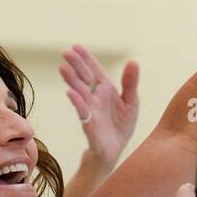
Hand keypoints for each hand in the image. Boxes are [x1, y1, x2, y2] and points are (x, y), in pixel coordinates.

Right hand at [59, 45, 139, 168]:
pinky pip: (82, 111)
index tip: (76, 46)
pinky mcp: (90, 124)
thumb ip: (130, 82)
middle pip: (84, 78)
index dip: (87, 59)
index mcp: (105, 90)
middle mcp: (95, 97)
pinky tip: (70, 92)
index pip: (95, 71)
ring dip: (71, 80)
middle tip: (66, 52)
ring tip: (63, 68)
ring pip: (80, 92)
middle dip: (76, 65)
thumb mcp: (131, 102)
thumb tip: (133, 62)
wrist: (115, 150)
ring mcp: (91, 110)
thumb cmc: (121, 126)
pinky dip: (77, 102)